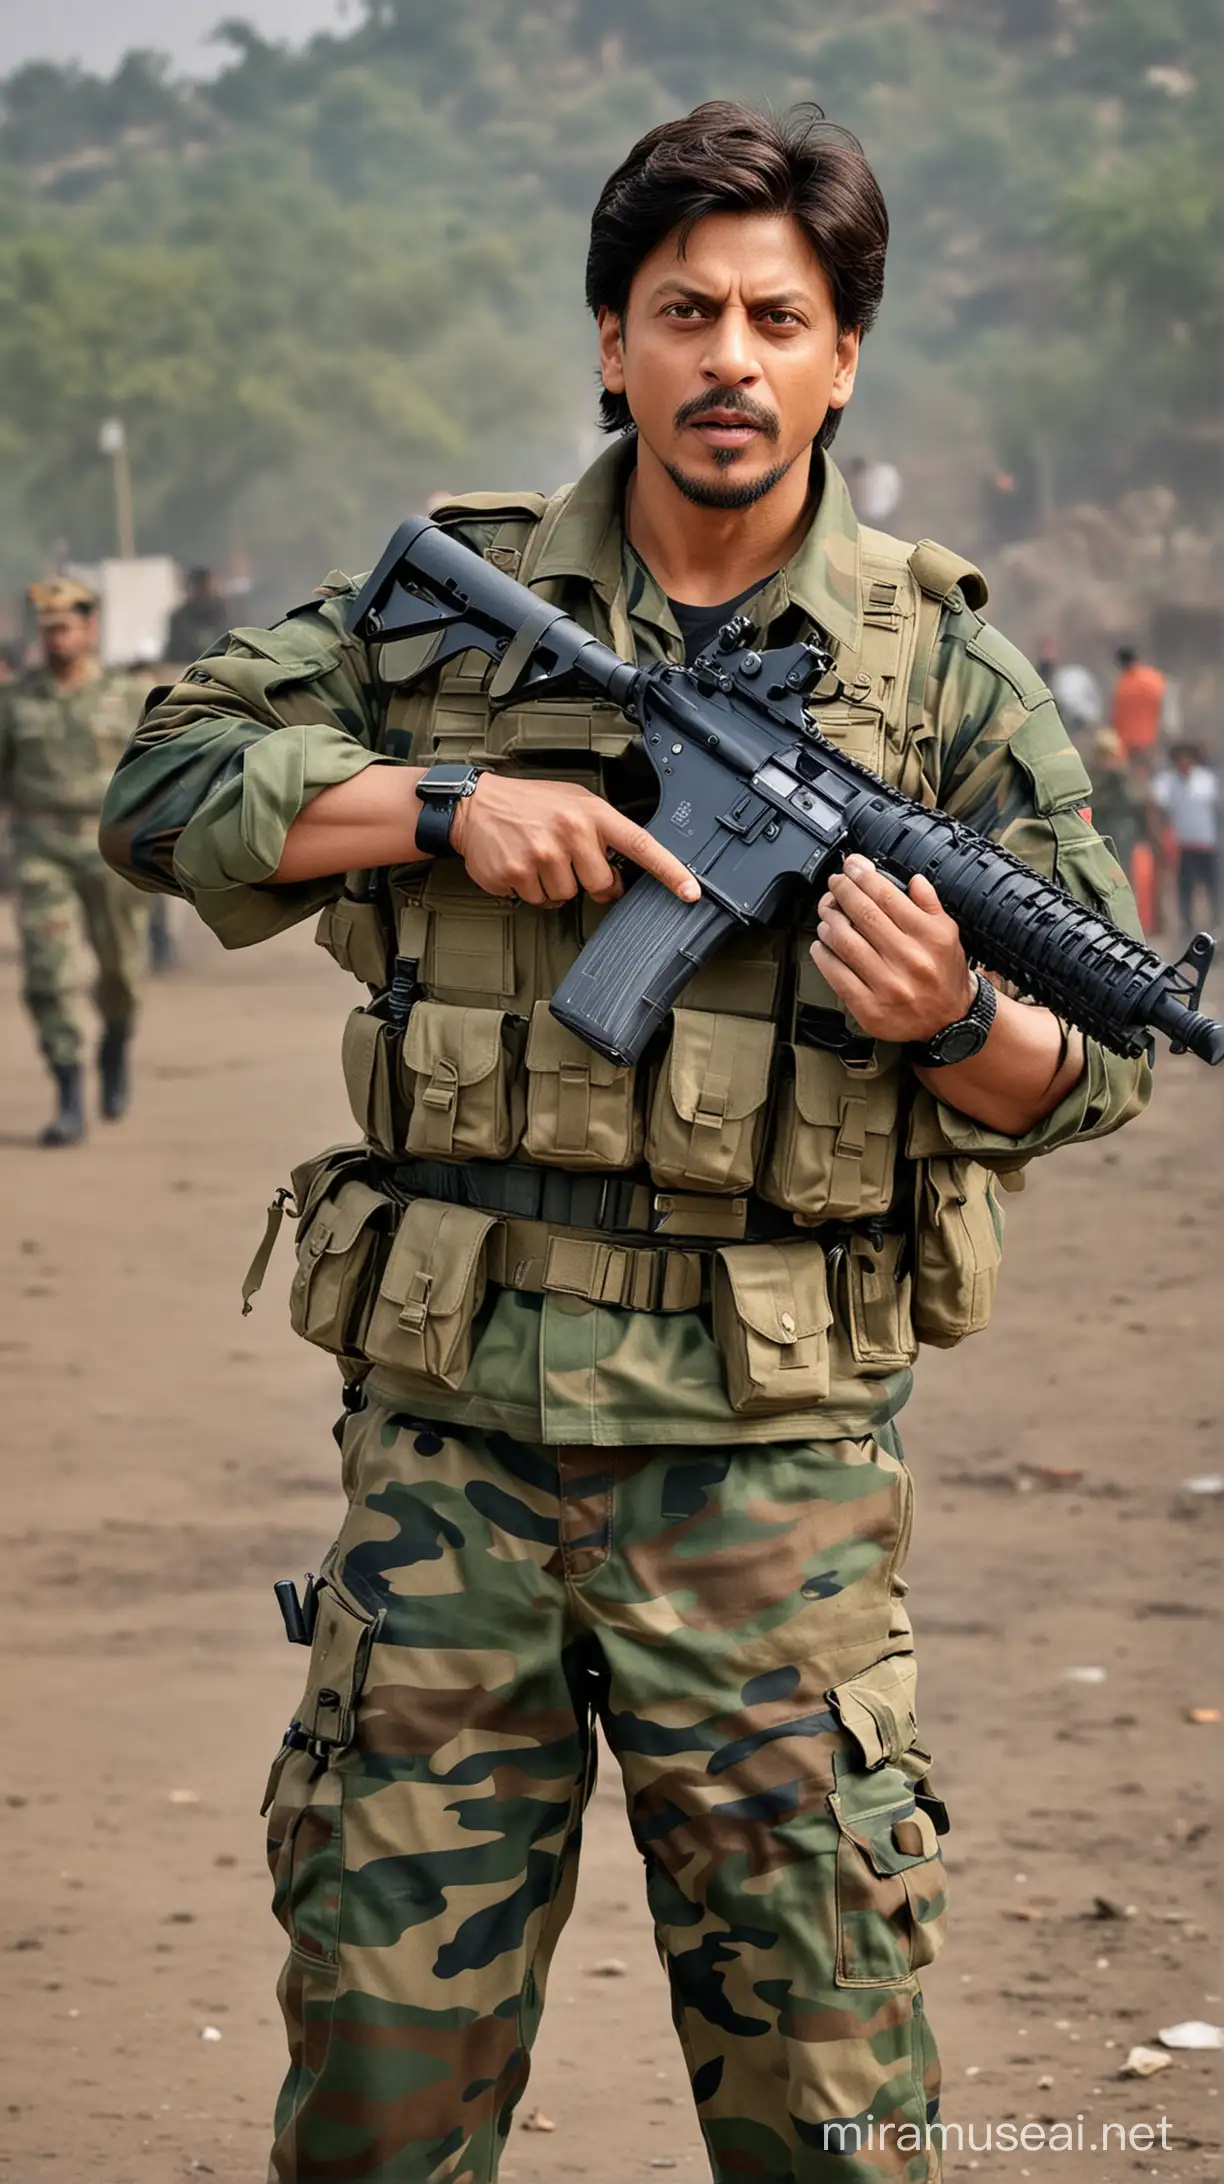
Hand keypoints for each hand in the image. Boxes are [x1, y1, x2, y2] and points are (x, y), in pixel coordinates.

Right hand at [449, 774, 700, 907]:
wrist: (476, 805)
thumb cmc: (529, 803)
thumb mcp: (574, 802)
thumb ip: (601, 832)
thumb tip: (621, 872)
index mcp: (590, 813)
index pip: (640, 845)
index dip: (669, 871)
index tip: (690, 891)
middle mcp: (569, 833)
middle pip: (600, 886)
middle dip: (588, 881)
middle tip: (569, 860)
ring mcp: (541, 856)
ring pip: (565, 898)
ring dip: (555, 885)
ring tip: (538, 856)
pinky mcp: (515, 875)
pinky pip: (536, 901)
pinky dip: (529, 890)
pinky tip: (520, 864)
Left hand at [810, 853, 975, 1042]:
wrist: (949, 1021)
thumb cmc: (944, 974)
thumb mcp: (948, 933)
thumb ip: (929, 904)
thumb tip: (912, 879)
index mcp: (929, 937)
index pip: (888, 897)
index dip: (864, 877)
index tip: (852, 866)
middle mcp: (908, 960)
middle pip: (863, 915)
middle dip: (843, 892)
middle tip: (835, 883)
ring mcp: (887, 985)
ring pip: (846, 942)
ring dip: (830, 921)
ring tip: (827, 912)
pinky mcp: (870, 1008)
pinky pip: (837, 975)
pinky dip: (823, 955)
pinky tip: (821, 944)